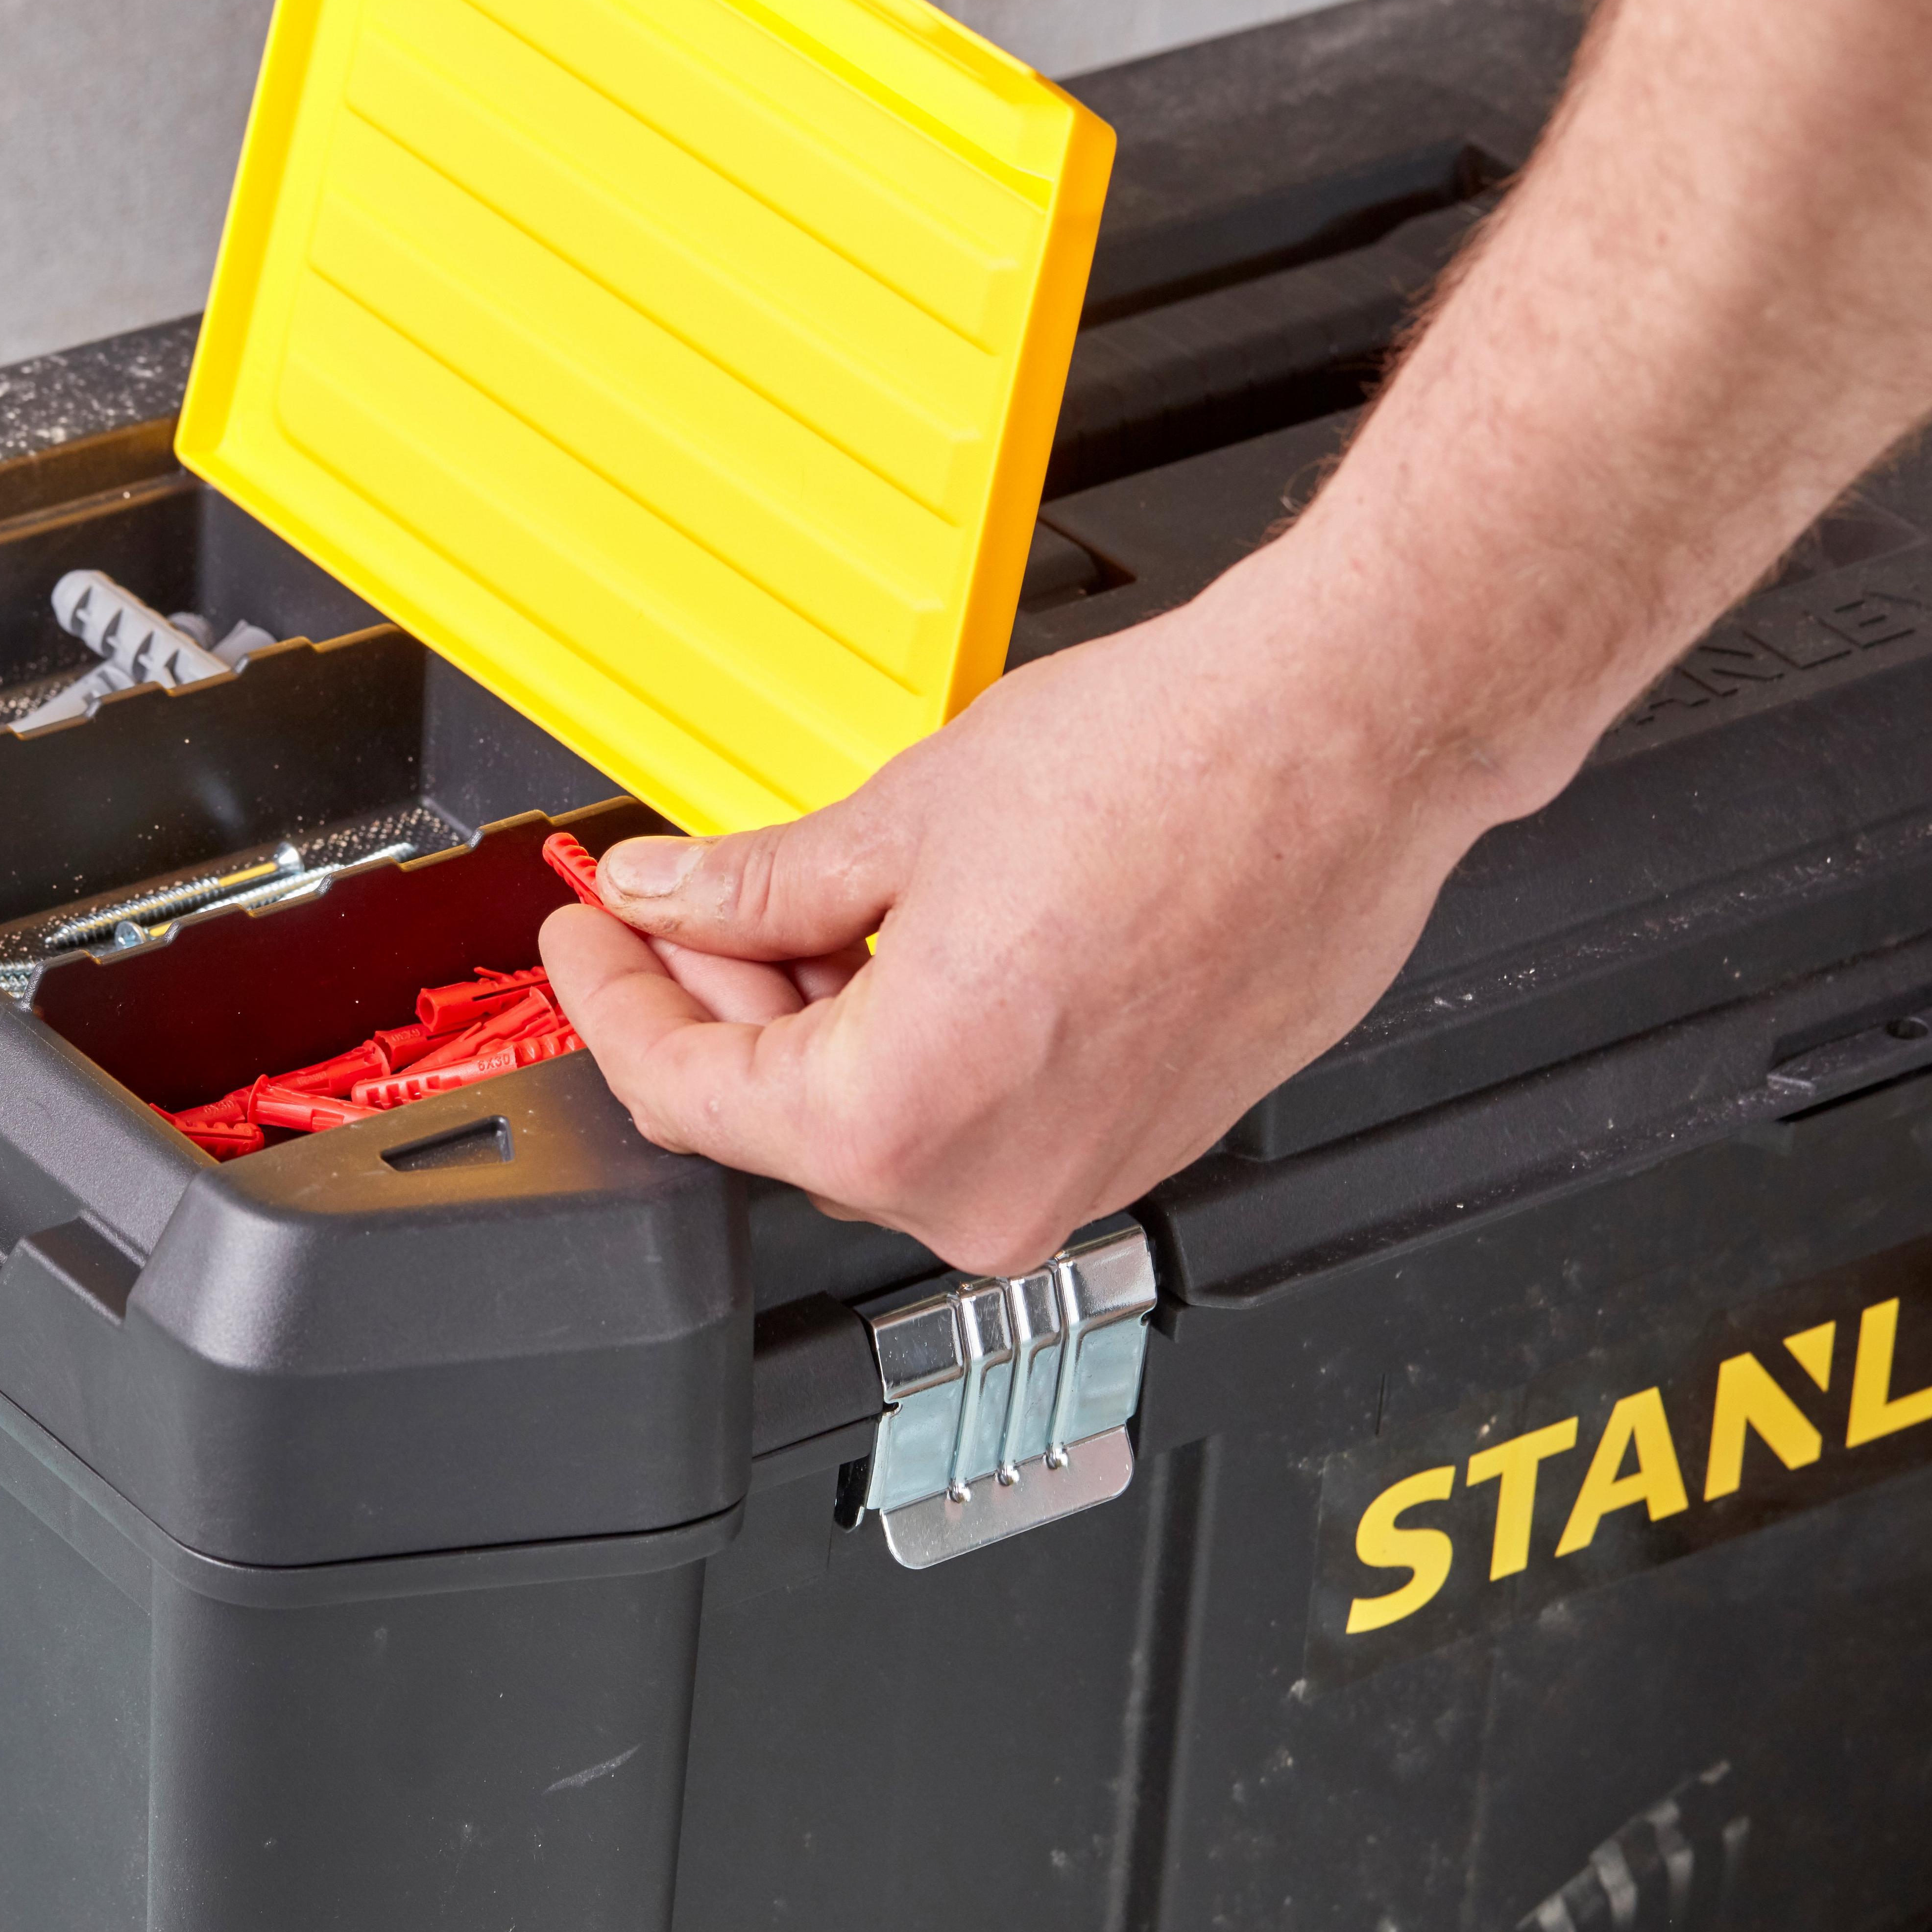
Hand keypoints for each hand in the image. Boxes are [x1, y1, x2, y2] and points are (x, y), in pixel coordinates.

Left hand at [542, 519, 1537, 1280]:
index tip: (585, 940)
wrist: (1346, 743)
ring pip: (885, 1122)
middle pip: (787, 1120)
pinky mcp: (1136, 1145)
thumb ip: (758, 887)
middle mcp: (991, 1188)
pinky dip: (919, 1036)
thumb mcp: (905, 817)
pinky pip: (979, 1115)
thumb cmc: (1171, 768)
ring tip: (806, 896)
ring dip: (822, 1019)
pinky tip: (907, 936)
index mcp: (907, 1117)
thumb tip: (666, 899)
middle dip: (721, 1003)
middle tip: (676, 901)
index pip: (692, 1093)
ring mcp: (1076, 1181)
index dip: (613, 1002)